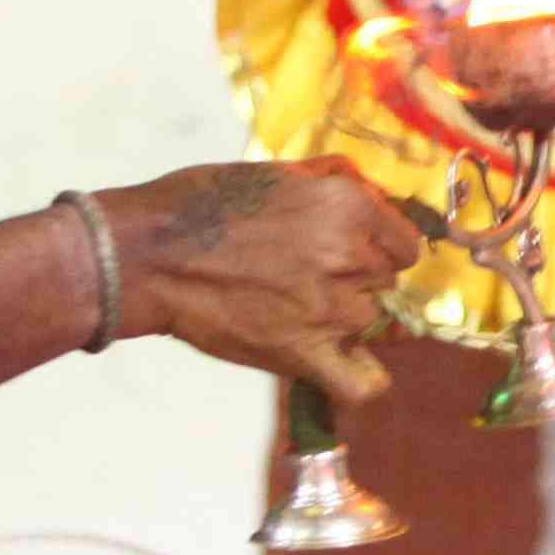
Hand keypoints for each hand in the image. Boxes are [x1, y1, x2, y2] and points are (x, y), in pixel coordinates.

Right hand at [112, 159, 426, 400]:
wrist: (150, 254)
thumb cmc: (202, 203)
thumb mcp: (276, 172)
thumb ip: (330, 181)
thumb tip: (365, 191)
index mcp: (348, 207)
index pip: (404, 243)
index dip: (381, 246)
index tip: (355, 249)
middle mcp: (351, 257)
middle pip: (384, 282)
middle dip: (355, 277)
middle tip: (306, 273)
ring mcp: (331, 309)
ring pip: (368, 322)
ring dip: (342, 317)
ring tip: (296, 306)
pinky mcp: (303, 353)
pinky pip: (361, 382)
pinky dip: (360, 378)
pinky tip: (342, 363)